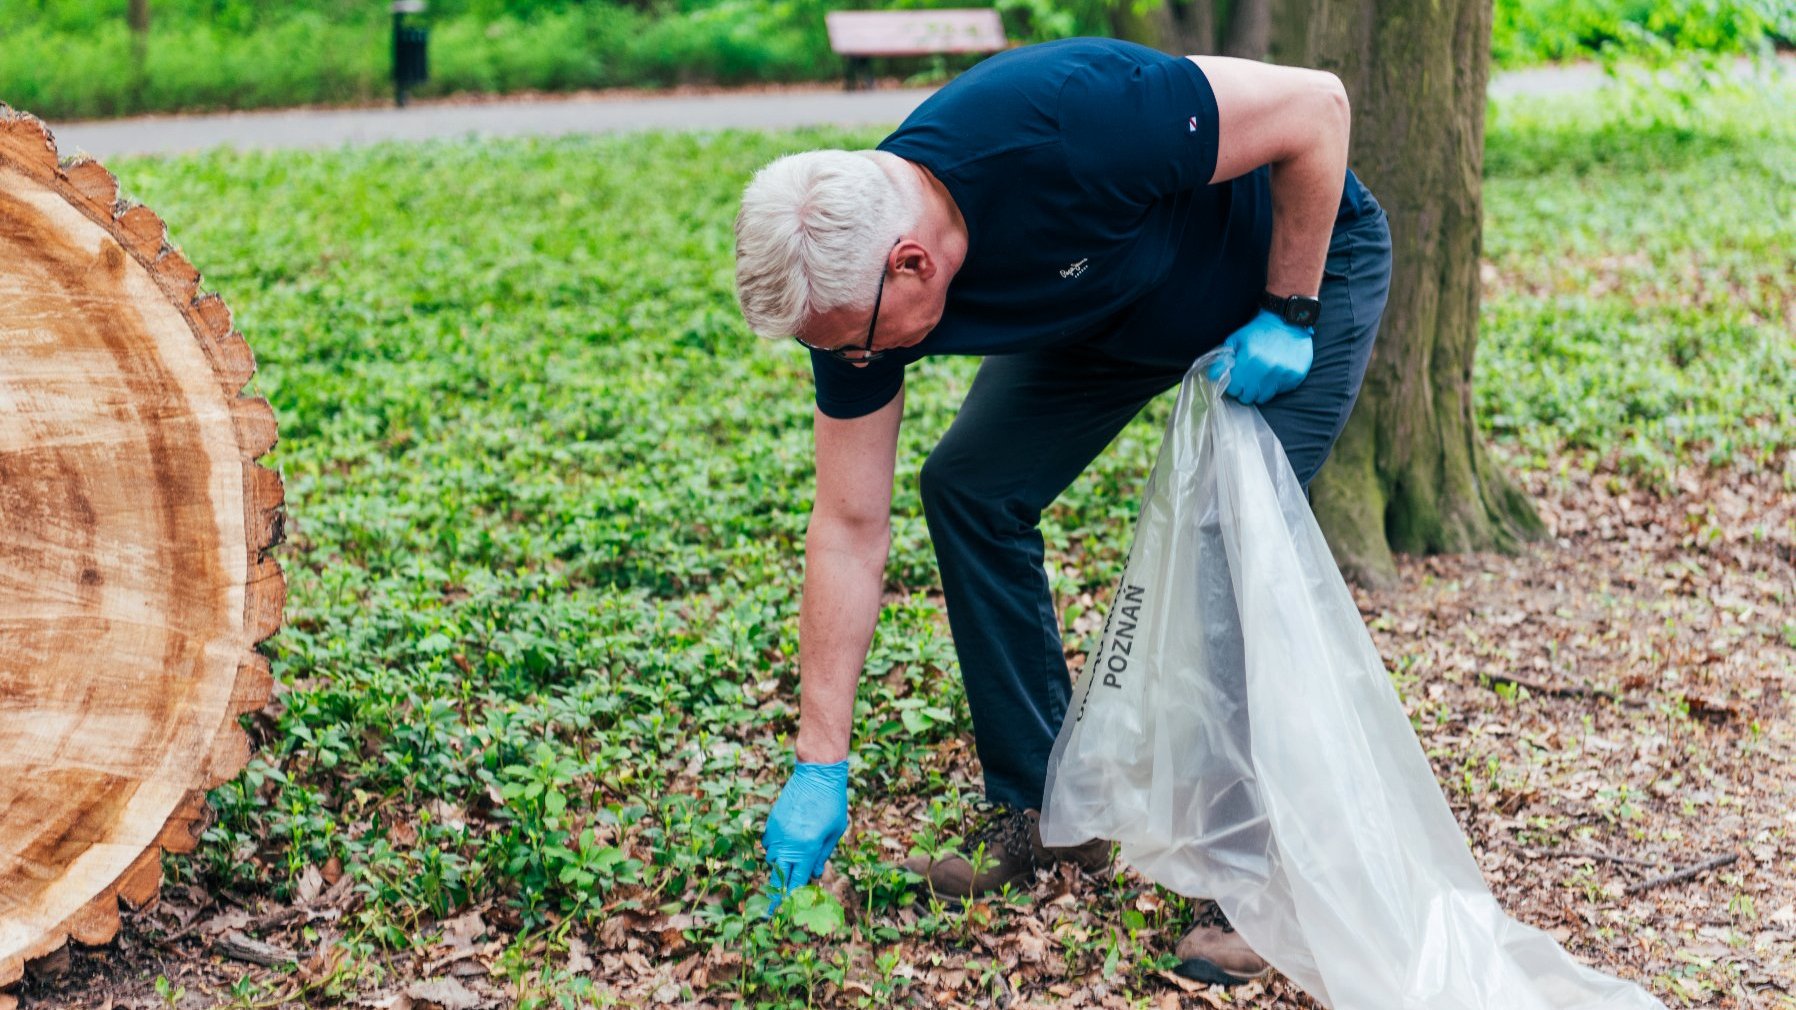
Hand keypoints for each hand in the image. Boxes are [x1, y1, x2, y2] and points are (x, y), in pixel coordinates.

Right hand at [762, 759, 848, 912]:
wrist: (817, 773)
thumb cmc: (832, 802)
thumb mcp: (835, 832)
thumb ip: (822, 855)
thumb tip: (814, 874)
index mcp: (807, 847)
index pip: (795, 880)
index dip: (790, 898)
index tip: (784, 912)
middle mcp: (788, 842)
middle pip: (778, 875)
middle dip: (776, 892)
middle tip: (774, 908)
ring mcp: (777, 831)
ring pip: (772, 858)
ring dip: (779, 866)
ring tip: (790, 865)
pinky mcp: (772, 821)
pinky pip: (768, 843)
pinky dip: (775, 848)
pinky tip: (786, 844)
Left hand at [1207, 309, 1313, 404]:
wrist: (1288, 322)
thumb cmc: (1258, 332)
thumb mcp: (1236, 340)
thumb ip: (1223, 360)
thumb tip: (1213, 377)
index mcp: (1249, 357)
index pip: (1234, 388)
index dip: (1232, 386)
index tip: (1235, 380)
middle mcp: (1267, 367)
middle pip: (1248, 396)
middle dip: (1244, 391)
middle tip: (1247, 381)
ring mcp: (1282, 373)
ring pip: (1263, 397)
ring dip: (1258, 391)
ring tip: (1260, 379)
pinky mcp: (1295, 376)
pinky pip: (1279, 392)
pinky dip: (1274, 387)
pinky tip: (1274, 374)